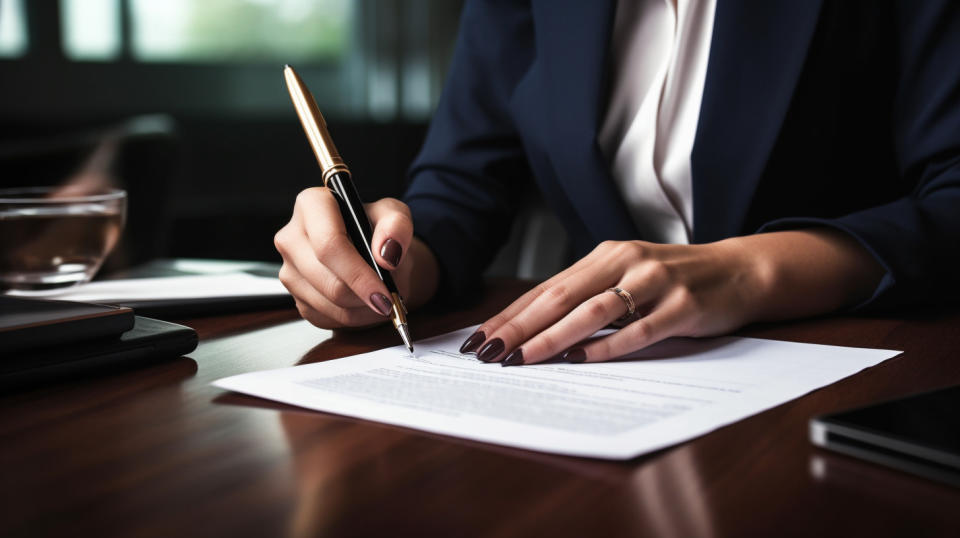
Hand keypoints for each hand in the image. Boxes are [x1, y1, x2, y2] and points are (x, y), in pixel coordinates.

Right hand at [274, 188, 437, 328]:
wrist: (373, 252)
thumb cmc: (379, 230)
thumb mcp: (395, 215)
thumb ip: (397, 226)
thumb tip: (387, 254)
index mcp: (311, 204)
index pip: (328, 245)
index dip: (358, 274)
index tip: (383, 292)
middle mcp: (291, 237)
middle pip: (329, 281)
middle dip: (364, 296)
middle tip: (389, 299)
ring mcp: (289, 270)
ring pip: (328, 304)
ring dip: (362, 309)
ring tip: (381, 298)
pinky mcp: (295, 297)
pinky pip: (326, 317)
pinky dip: (353, 318)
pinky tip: (365, 303)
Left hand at [460, 230, 882, 364]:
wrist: (739, 270)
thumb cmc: (673, 280)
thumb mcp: (626, 277)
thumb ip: (588, 296)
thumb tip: (533, 328)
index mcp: (605, 255)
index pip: (547, 288)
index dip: (510, 314)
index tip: (479, 337)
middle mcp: (625, 262)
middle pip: (561, 297)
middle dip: (520, 326)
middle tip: (489, 350)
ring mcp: (655, 282)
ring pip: (595, 311)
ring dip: (555, 337)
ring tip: (524, 358)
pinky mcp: (682, 306)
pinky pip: (641, 330)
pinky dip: (610, 346)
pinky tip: (583, 361)